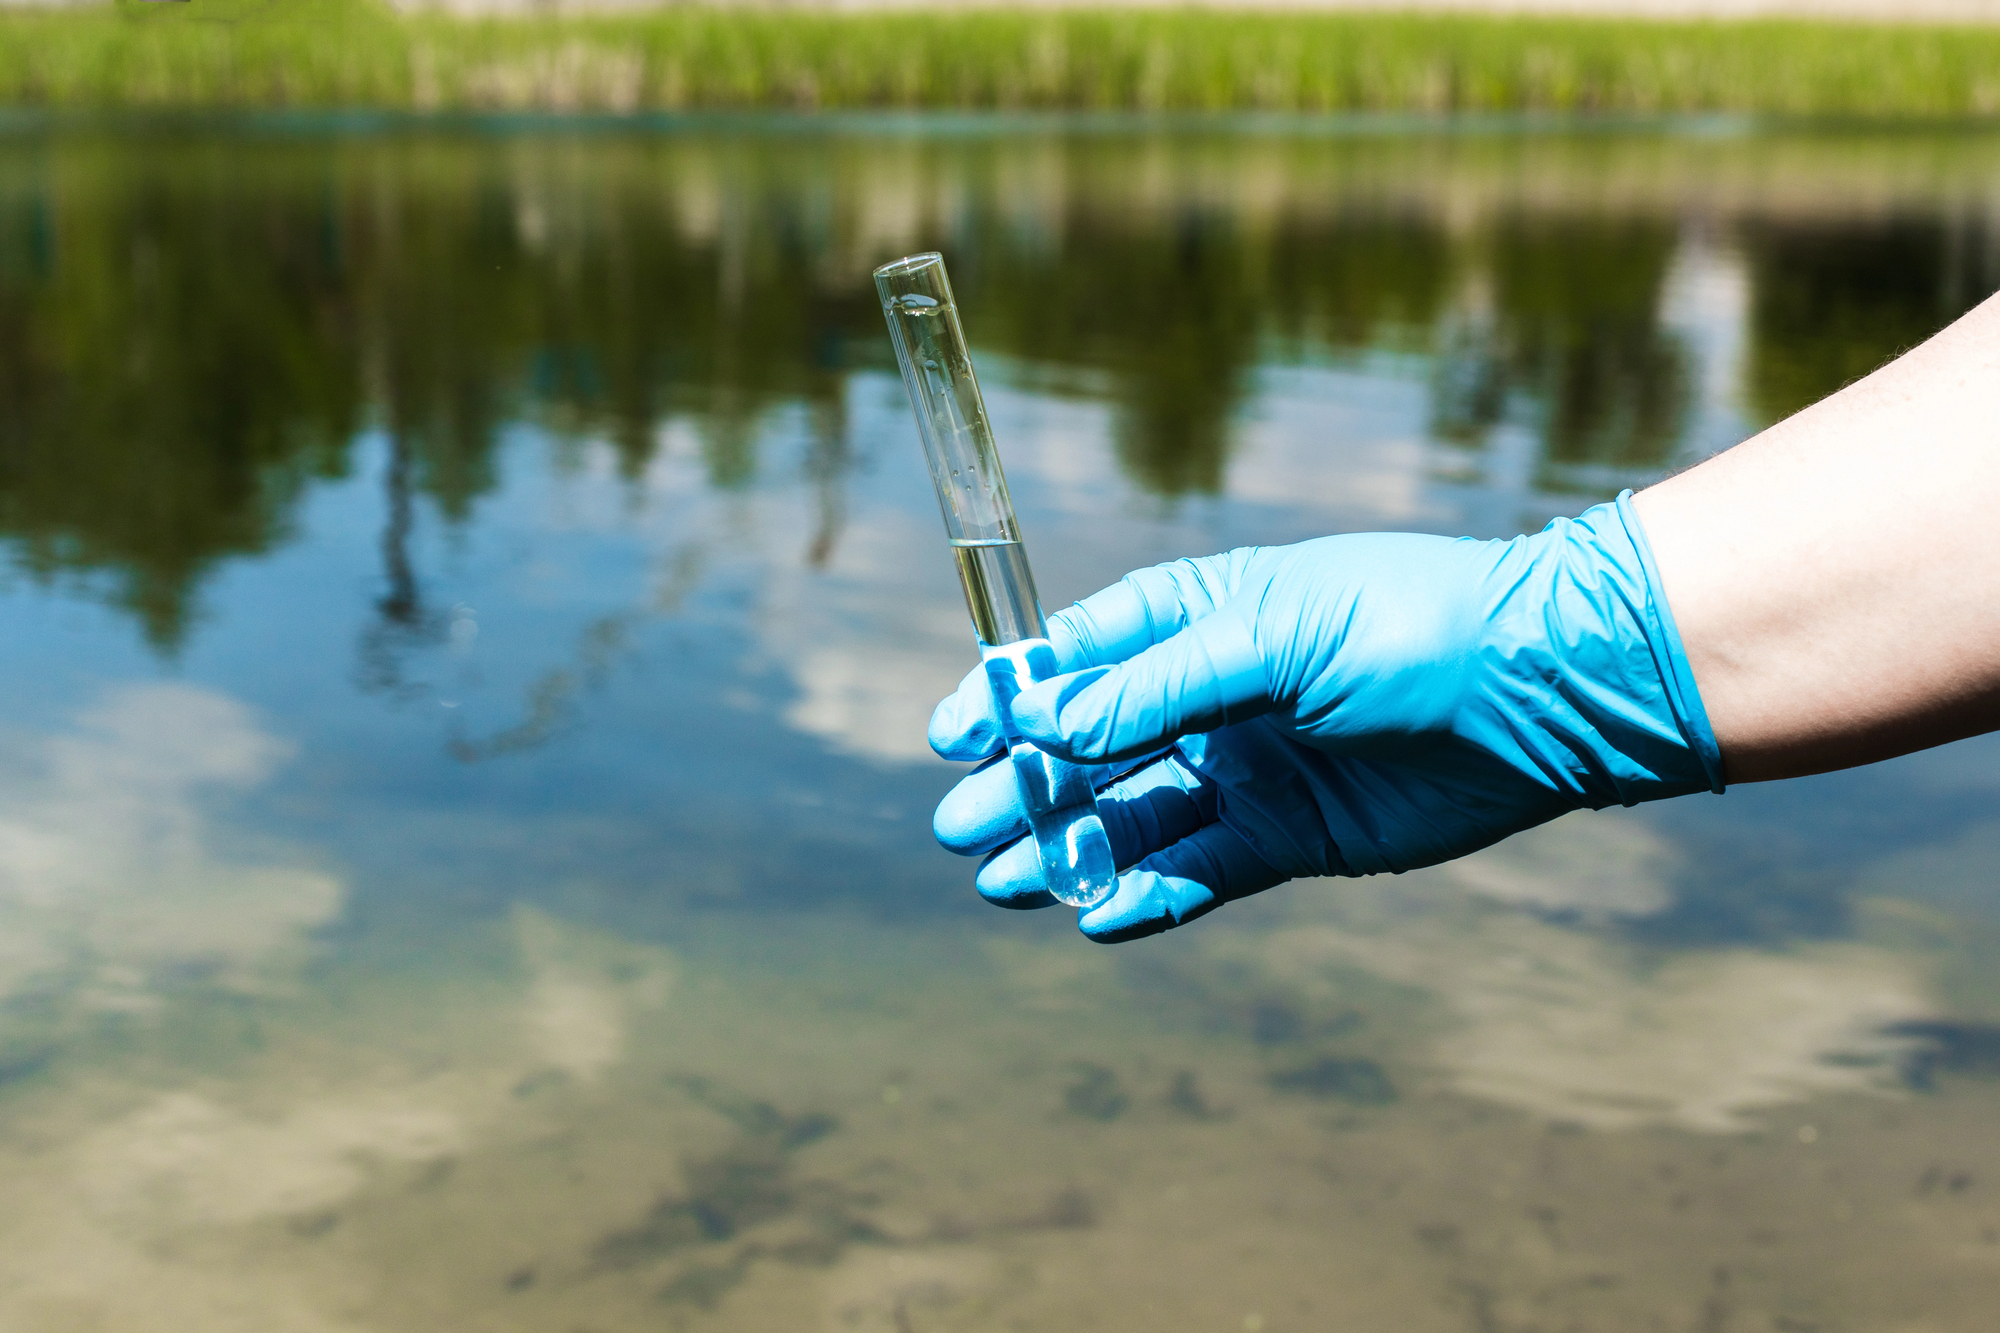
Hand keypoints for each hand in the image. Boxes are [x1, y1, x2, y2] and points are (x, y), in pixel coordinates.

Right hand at [929, 494, 1721, 942]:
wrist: (1539, 691)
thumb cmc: (1408, 625)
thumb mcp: (1273, 636)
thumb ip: (1160, 685)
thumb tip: (1049, 722)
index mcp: (1201, 616)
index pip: (1081, 655)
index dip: (1014, 692)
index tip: (954, 731)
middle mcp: (1213, 695)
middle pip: (1091, 746)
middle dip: (1024, 783)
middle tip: (958, 827)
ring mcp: (1249, 768)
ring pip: (1134, 817)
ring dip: (1068, 847)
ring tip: (1002, 881)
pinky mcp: (1290, 837)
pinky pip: (1200, 871)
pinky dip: (1149, 895)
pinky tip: (1097, 915)